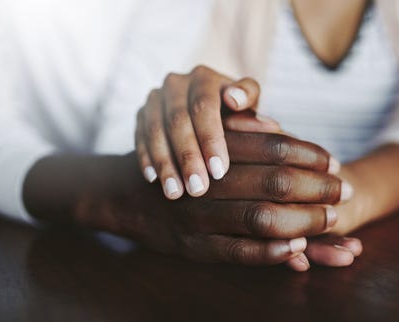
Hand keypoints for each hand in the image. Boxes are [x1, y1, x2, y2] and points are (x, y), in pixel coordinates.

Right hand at [112, 132, 354, 270]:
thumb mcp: (198, 137)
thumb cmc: (174, 159)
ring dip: (302, 220)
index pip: (272, 146)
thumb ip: (238, 130)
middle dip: (317, 187)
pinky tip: (297, 248)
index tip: (334, 160)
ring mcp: (198, 217)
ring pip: (260, 217)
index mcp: (210, 147)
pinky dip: (271, 251)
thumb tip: (281, 127)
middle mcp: (205, 181)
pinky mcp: (191, 248)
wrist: (123, 192)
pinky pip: (237, 252)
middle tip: (344, 189)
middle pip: (273, 181)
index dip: (308, 153)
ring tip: (331, 218)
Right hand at [135, 65, 315, 198]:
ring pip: (155, 129)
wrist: (206, 114)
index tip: (220, 171)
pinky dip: (146, 158)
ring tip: (175, 193)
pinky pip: (138, 136)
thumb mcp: (249, 110)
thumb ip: (253, 112)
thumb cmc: (235, 115)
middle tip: (198, 189)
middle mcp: (177, 83)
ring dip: (165, 162)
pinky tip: (153, 180)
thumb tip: (260, 118)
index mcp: (206, 78)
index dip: (211, 138)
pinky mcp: (141, 114)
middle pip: (178, 119)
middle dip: (188, 156)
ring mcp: (156, 98)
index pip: (205, 105)